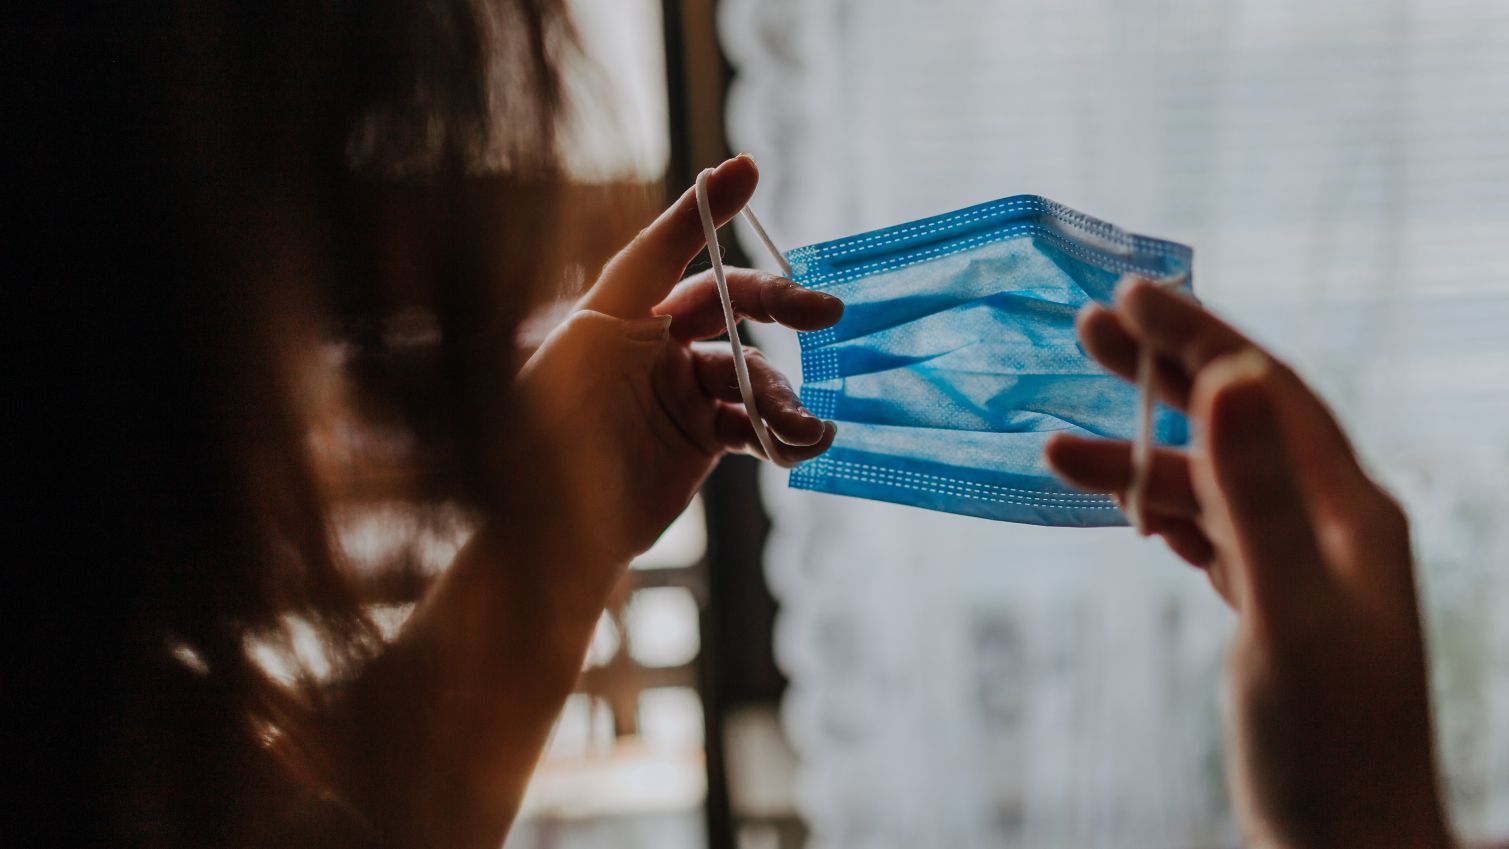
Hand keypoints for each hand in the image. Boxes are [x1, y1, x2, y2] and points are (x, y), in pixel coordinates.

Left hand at [515, 155, 839, 561]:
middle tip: (825, 314)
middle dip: (778, 304)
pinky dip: (784, 433)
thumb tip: (670, 234)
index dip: (705, 211)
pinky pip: (755, 422)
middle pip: (728, 303)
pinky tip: (802, 447)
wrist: (553, 539)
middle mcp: (650, 344)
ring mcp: (680, 391)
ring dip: (783, 398)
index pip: (666, 249)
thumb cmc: (547, 442)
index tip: (748, 170)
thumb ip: (633, 289)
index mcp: (614, 314)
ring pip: (752, 372)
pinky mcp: (702, 437)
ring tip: (802, 431)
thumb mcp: (578, 355)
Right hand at [1045, 280, 1452, 848]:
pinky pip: (1205, 534)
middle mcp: (1330, 522)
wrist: (1346, 844)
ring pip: (1208, 484)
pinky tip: (1118, 511)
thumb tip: (1229, 376)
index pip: (1266, 392)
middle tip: (1087, 328)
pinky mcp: (1269, 606)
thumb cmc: (1329, 742)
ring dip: (1136, 459)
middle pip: (1235, 423)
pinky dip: (1155, 513)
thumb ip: (1256, 495)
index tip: (1132, 293)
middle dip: (1161, 375)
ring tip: (1052, 447)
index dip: (1199, 337)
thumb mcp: (1287, 610)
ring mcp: (1299, 565)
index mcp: (1350, 508)